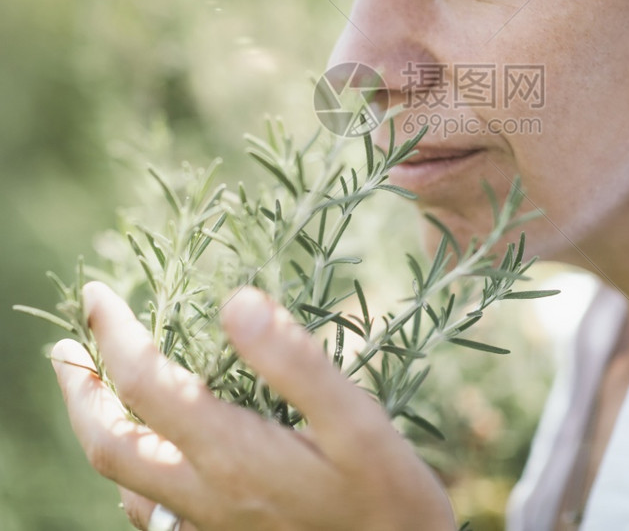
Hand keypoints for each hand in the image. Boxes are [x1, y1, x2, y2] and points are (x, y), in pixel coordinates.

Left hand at [52, 282, 455, 530]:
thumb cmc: (387, 494)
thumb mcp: (357, 420)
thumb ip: (296, 361)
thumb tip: (236, 301)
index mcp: (233, 453)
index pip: (146, 383)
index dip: (113, 334)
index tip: (98, 294)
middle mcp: (206, 492)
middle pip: (108, 441)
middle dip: (78, 388)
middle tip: (66, 345)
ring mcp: (208, 523)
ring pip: (123, 479)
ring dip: (97, 425)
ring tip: (94, 386)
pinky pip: (151, 509)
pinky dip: (129, 469)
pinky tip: (146, 452)